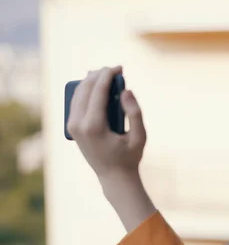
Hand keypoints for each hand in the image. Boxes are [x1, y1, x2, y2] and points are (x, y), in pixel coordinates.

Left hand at [68, 66, 145, 181]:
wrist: (113, 176)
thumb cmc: (129, 157)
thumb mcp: (140, 136)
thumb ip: (134, 112)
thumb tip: (125, 91)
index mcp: (94, 126)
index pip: (97, 91)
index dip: (108, 75)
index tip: (119, 67)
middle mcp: (78, 124)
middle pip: (86, 88)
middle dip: (100, 75)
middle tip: (115, 70)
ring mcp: (72, 125)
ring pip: (79, 93)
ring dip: (92, 80)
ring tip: (108, 75)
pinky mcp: (72, 126)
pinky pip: (77, 101)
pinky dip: (87, 90)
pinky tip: (97, 86)